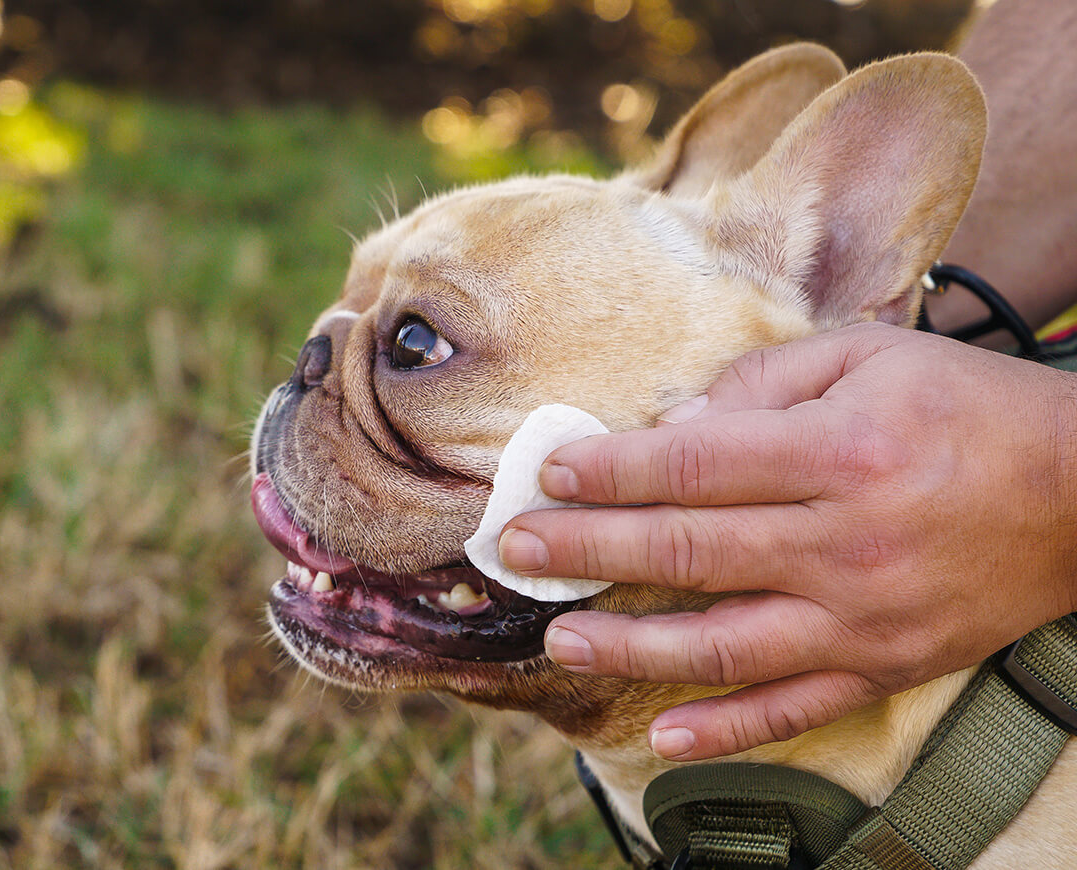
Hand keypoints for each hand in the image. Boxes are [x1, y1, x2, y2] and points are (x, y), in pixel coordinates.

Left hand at [498, 323, 1076, 760]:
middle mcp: (842, 542)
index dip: (609, 470)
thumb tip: (673, 427)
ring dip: (630, 643)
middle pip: (687, 549)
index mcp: (835, 453)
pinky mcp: (885, 666)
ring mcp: (861, 617)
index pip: (691, 465)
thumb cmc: (968, 408)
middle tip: (517, 549)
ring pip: (722, 644)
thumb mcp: (867, 357)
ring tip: (561, 635)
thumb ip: (761, 386)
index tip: (548, 473)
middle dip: (588, 549)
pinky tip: (665, 735)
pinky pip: (794, 708)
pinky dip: (728, 728)